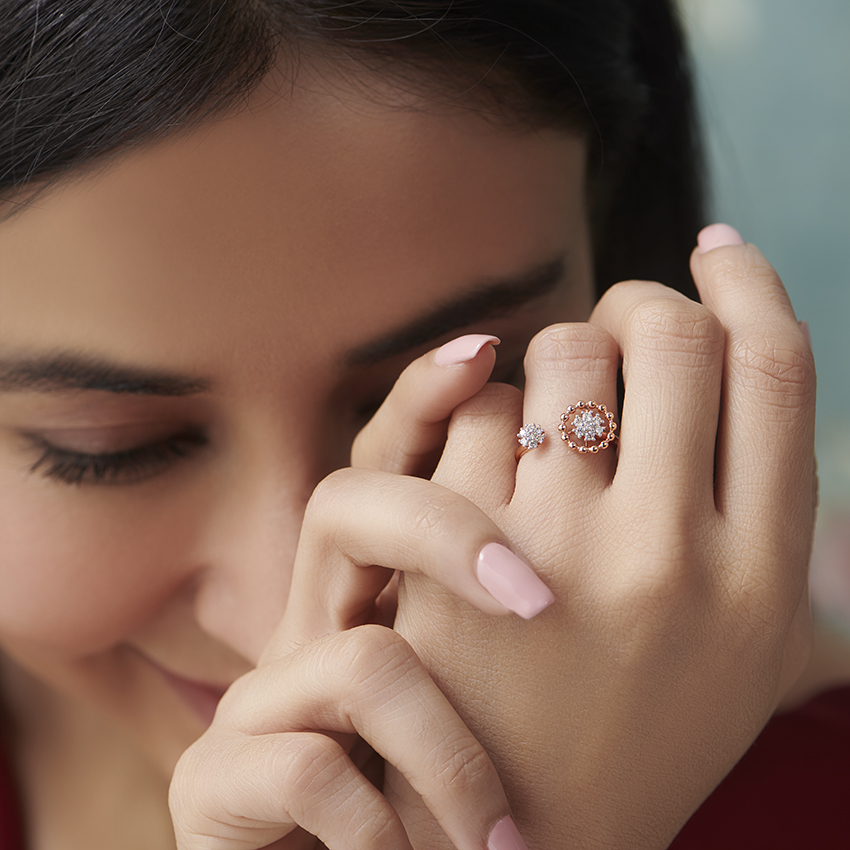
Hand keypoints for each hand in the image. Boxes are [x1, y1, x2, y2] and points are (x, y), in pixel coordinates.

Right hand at [169, 336, 551, 849]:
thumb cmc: (429, 779)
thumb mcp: (481, 677)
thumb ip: (523, 573)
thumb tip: (620, 494)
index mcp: (376, 587)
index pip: (395, 457)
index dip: (429, 397)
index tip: (484, 354)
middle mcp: (314, 621)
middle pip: (352, 508)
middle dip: (445, 533)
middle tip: (535, 604)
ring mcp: (263, 697)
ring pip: (357, 659)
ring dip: (440, 748)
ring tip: (499, 841)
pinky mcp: (218, 779)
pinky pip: (309, 769)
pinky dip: (381, 825)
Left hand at [383, 229, 816, 847]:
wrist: (516, 827)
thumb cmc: (636, 731)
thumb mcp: (747, 658)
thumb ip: (783, 550)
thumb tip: (771, 416)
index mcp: (765, 575)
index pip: (776, 369)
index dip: (747, 285)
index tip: (716, 250)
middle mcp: (677, 553)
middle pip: (671, 336)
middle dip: (640, 306)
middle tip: (618, 326)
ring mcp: (564, 549)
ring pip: (566, 353)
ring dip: (559, 354)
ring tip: (550, 407)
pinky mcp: (461, 550)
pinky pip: (478, 411)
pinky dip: (483, 411)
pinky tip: (485, 457)